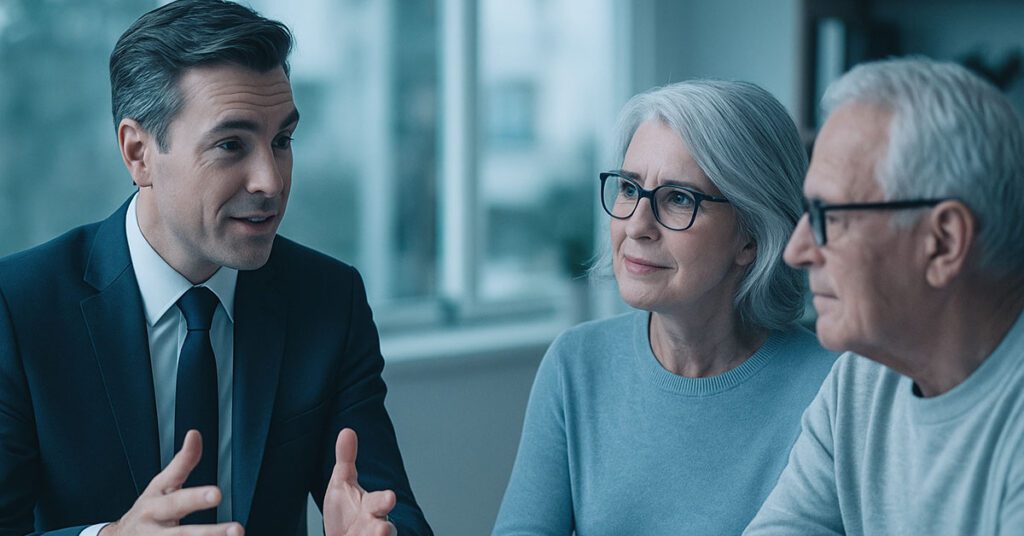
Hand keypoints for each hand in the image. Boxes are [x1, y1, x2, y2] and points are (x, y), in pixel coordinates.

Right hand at [100, 430, 242, 535]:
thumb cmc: (149, 509)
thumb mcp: (160, 485)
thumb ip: (181, 463)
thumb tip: (195, 434)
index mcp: (155, 505)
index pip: (177, 500)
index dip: (196, 497)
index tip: (217, 493)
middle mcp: (154, 529)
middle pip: (181, 535)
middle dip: (208, 533)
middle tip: (237, 530)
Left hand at [323, 428, 396, 535]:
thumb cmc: (346, 512)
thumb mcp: (342, 485)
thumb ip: (346, 460)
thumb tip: (347, 430)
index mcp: (371, 507)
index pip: (380, 502)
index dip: (384, 500)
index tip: (389, 498)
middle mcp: (374, 527)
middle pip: (384, 529)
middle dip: (384, 530)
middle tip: (382, 529)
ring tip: (378, 535)